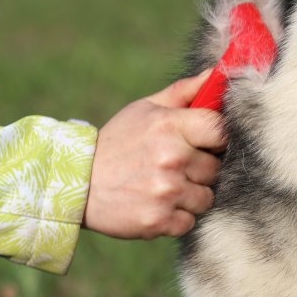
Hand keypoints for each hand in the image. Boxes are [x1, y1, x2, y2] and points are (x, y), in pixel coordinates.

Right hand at [83, 70, 225, 238]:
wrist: (75, 183)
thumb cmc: (117, 141)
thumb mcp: (145, 109)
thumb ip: (184, 92)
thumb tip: (217, 74)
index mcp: (170, 126)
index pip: (221, 130)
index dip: (218, 138)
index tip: (206, 142)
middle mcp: (172, 158)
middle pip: (216, 168)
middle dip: (202, 168)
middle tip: (176, 167)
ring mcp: (166, 191)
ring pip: (207, 197)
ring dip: (191, 195)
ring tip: (165, 186)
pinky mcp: (158, 221)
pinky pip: (189, 222)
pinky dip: (177, 217)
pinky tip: (157, 204)